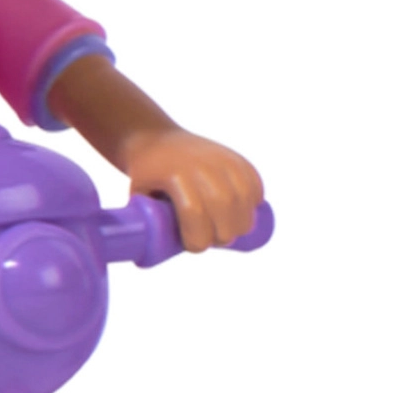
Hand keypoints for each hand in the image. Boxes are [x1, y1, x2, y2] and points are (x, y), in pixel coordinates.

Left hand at [122, 128, 263, 252]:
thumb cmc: (146, 175)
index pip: (195, 213)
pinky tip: (246, 212)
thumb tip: (151, 254)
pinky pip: (254, 183)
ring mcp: (221, 159)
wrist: (154, 138)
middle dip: (224, 235)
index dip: (198, 238)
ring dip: (243, 222)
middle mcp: (201, 165)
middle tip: (216, 240)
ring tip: (232, 230)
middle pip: (224, 208)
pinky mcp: (235, 157)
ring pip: (243, 198)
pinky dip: (254, 201)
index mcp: (175, 175)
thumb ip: (148, 224)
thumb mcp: (138, 197)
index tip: (194, 246)